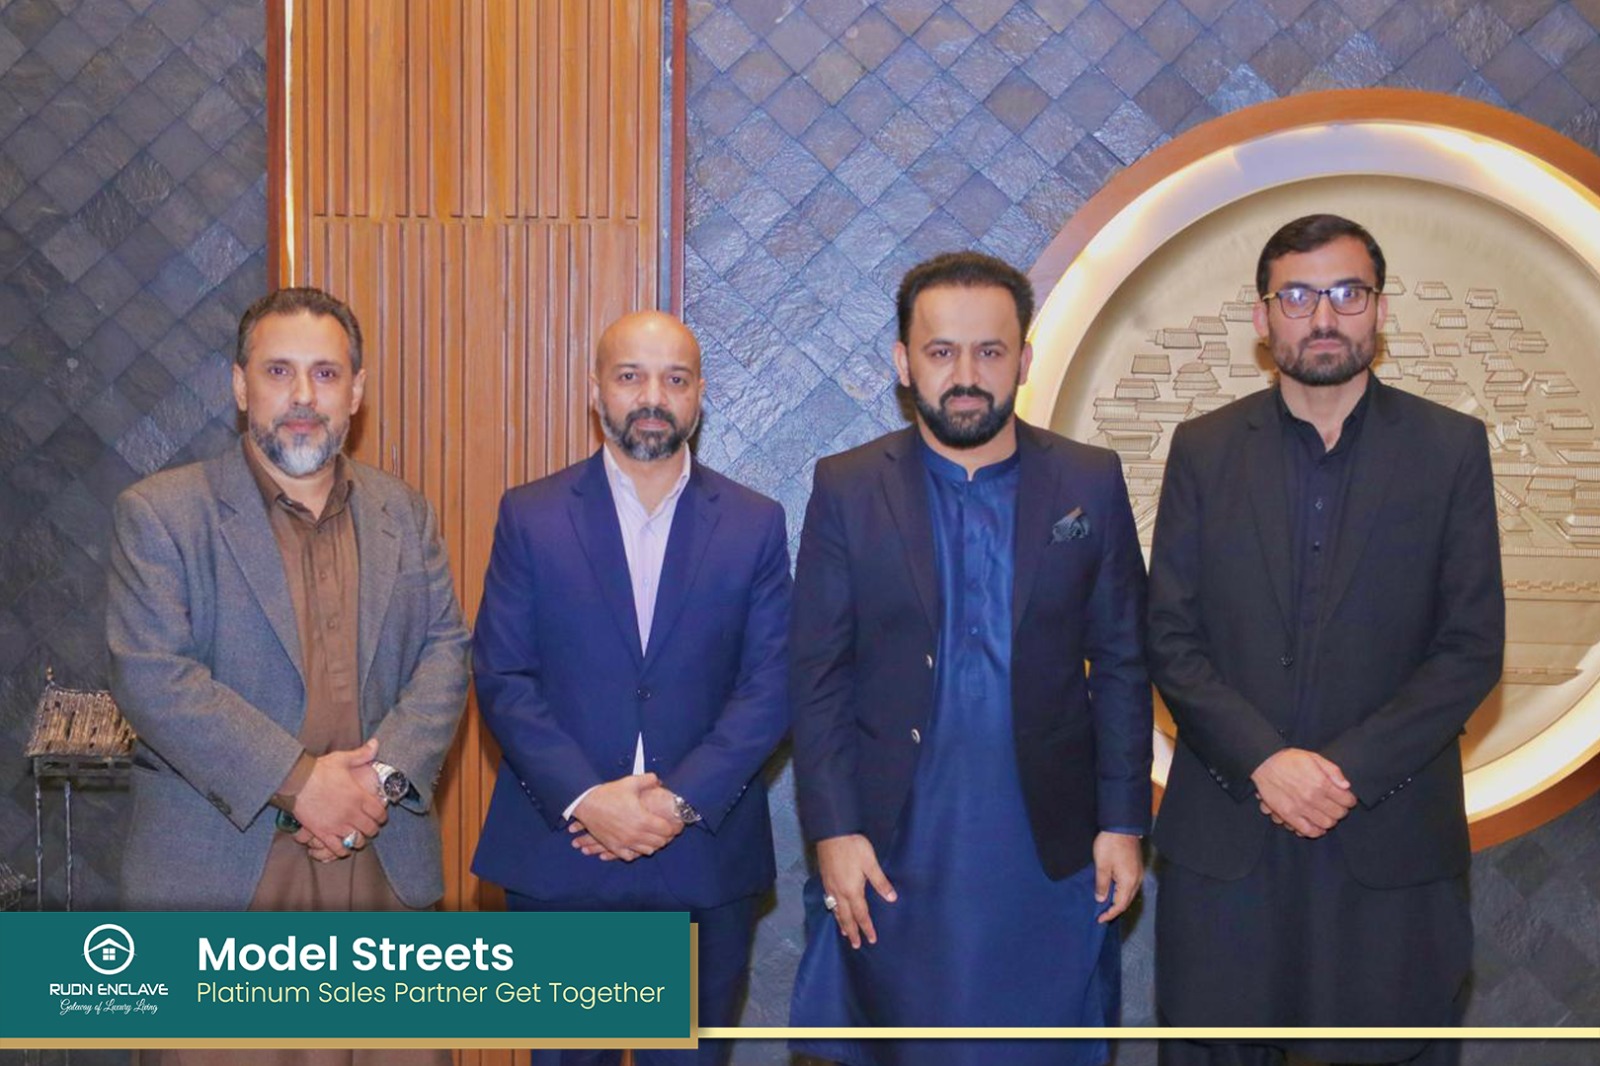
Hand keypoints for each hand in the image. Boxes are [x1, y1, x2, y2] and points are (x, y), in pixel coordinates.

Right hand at [292, 738, 388, 858]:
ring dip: (359, 840)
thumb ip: (362, 754)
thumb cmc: (319, 769)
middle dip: (372, 829)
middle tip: (368, 826)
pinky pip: (337, 848)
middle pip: (370, 829)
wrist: (296, 781)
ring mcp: (337, 824)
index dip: (382, 816)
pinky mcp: (322, 832)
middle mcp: (351, 813)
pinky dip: (342, 850)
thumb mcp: (343, 759)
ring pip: (356, 841)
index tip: (379, 816)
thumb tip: (376, 743)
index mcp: (359, 797)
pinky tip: (342, 847)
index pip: (379, 813)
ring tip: (356, 836)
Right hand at [570, 773, 682, 859]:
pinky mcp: (614, 847)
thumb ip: (649, 780)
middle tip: (666, 830)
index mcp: (643, 819)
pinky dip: (636, 852)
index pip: (666, 830)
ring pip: (647, 851)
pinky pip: (630, 856)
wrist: (586, 804)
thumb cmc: (609, 793)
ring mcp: (624, 843)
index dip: (673, 827)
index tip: (675, 824)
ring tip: (653, 836)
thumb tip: (660, 781)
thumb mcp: (630, 782)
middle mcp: (635, 834)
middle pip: (660, 843)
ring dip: (652, 845)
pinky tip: (637, 844)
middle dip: (665, 837)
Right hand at [816, 834, 896, 949]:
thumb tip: (892, 898)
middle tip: (855, 945)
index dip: (866, 928)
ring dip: (841, 923)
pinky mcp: (825, 879)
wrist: (832, 832)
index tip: (871, 940)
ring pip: (836, 910)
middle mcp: (840, 892)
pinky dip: (833, 911)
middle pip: (846, 917)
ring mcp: (830, 886)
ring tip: (844, 933)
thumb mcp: (871, 863)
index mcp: (853, 891)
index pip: (861, 914)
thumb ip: (880, 881)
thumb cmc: (854, 846)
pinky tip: (834, 909)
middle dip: (851, 932)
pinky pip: (829, 901)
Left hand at [1092, 831, 1142, 923]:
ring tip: (1106, 904)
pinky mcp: (1136, 866)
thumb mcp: (1102, 866)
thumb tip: (1101, 900)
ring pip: (1129, 893)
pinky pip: (1130, 885)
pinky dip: (1121, 891)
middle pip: (1126, 900)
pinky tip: (1113, 889)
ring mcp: (1138, 873)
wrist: (1122, 826)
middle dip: (1115, 909)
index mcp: (1128, 882)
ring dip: (1118, 900)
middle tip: (1101, 914)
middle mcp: (1136, 880)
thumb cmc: (1110, 845)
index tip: (1099, 919)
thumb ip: (1102, 885)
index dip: (1109, 913)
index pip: (1120, 904)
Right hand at [1251, 748, 1355, 837]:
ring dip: (1330, 820)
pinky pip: (1308, 831)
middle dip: (1341, 810)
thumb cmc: (1289, 759)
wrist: (1264, 763)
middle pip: (1338, 814)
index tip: (1347, 799)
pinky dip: (1316, 831)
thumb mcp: (1314, 757)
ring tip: (1326, 814)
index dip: (1350, 800)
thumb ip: (1332, 771)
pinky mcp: (1288, 815)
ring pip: (1326, 824)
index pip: (1346, 800)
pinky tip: (1317, 825)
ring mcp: (1300, 808)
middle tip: (1337, 806)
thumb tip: (1346, 786)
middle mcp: (1312, 797)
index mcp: (1321, 782)